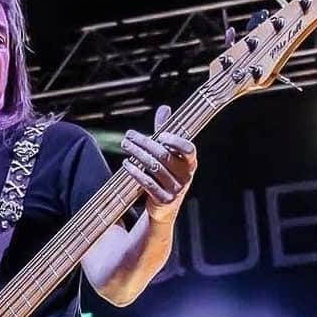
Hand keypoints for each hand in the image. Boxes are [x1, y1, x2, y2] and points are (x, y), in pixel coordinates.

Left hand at [121, 104, 197, 222]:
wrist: (165, 209)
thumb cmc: (167, 176)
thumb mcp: (169, 155)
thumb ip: (167, 133)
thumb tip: (165, 108)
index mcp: (190, 163)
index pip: (188, 149)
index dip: (175, 141)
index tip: (159, 135)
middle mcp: (186, 176)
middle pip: (163, 155)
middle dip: (144, 143)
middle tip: (129, 136)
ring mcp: (176, 189)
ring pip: (154, 167)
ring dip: (137, 155)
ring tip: (125, 146)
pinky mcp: (164, 199)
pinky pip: (147, 183)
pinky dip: (135, 172)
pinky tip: (126, 164)